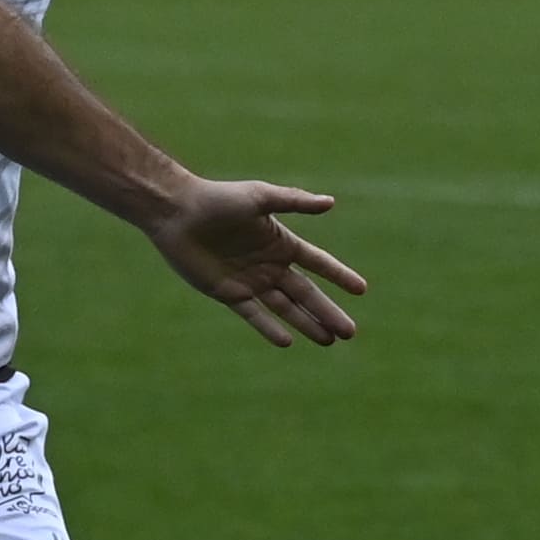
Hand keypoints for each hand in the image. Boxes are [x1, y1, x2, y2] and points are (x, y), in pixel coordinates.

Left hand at [145, 179, 365, 348]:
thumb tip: (330, 203)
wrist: (178, 212)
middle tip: (350, 332)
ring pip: (285, 308)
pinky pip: (254, 315)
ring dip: (307, 323)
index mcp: (281, 242)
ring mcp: (250, 281)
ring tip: (329, 340)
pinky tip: (288, 341)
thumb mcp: (259, 197)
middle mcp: (269, 264)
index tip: (361, 289)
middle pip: (306, 293)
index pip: (318, 263)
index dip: (339, 276)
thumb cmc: (218, 198)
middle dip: (328, 312)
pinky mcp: (228, 293)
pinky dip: (270, 328)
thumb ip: (294, 202)